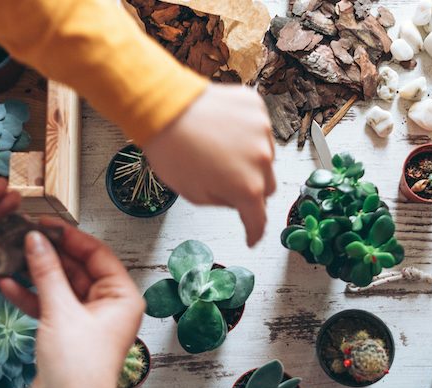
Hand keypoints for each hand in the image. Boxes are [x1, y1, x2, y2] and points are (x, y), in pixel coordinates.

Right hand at [0, 225, 143, 387]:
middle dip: (47, 254)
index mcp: (122, 295)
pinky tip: (6, 283)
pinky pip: (50, 306)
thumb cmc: (78, 367)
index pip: (96, 253)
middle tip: (20, 235)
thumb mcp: (60, 311)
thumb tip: (34, 239)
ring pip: (60, 286)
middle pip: (76, 267)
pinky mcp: (68, 333)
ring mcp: (88, 320)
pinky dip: (31, 296)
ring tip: (8, 255)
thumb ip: (46, 271)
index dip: (68, 236)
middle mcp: (109, 305)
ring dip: (35, 274)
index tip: (42, 222)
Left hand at [143, 84, 275, 246]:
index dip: (254, 231)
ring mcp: (262, 130)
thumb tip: (237, 198)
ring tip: (219, 149)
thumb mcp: (194, 194)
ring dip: (249, 157)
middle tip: (228, 181)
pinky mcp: (256, 107)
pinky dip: (246, 132)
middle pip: (267, 186)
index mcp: (247, 187)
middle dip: (251, 188)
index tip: (252, 237)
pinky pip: (258, 127)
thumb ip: (223, 202)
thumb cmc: (172, 152)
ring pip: (264, 154)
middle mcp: (262, 160)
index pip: (258, 218)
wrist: (164, 107)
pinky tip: (222, 129)